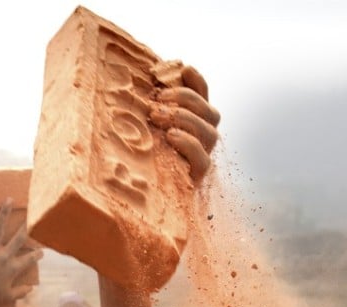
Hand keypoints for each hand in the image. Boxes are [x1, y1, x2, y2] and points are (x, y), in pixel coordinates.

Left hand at [0, 198, 41, 306]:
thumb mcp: (7, 296)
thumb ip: (20, 292)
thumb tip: (31, 289)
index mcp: (13, 268)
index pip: (30, 258)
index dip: (37, 254)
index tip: (42, 250)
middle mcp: (5, 256)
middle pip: (20, 238)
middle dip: (29, 226)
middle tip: (34, 215)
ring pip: (0, 227)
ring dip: (5, 212)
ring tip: (9, 199)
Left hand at [148, 62, 219, 181]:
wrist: (139, 199)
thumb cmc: (137, 157)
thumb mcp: (140, 127)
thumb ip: (147, 107)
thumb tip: (140, 78)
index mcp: (193, 123)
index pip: (203, 96)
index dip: (197, 81)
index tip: (183, 67)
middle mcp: (203, 139)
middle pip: (209, 112)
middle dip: (186, 99)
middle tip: (159, 97)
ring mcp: (202, 157)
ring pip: (209, 132)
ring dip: (185, 118)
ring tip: (158, 115)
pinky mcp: (197, 177)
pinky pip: (202, 159)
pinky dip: (188, 143)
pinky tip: (171, 136)